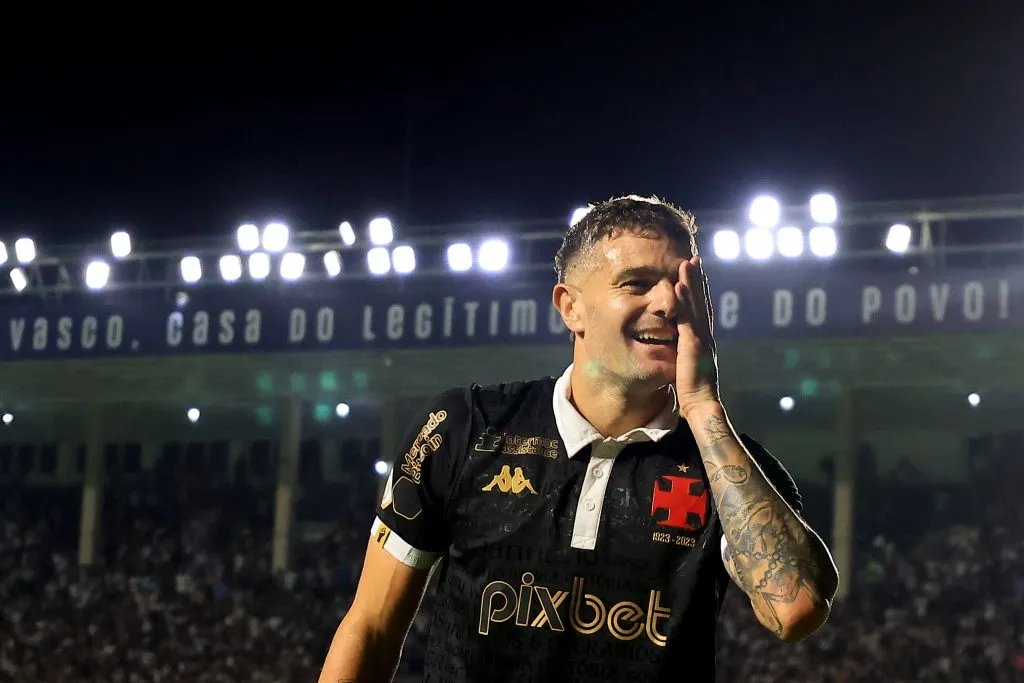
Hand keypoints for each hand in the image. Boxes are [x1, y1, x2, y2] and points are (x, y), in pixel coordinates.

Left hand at [674, 255, 719, 417]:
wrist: (701, 405)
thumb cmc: (693, 392)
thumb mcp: (689, 368)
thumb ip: (687, 355)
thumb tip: (682, 349)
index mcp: (704, 341)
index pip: (702, 312)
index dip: (699, 293)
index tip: (695, 276)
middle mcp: (706, 336)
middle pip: (702, 302)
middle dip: (699, 280)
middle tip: (694, 259)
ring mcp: (701, 338)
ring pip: (696, 305)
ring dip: (692, 283)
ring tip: (687, 263)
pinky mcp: (693, 343)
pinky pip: (688, 316)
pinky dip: (685, 299)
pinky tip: (680, 285)